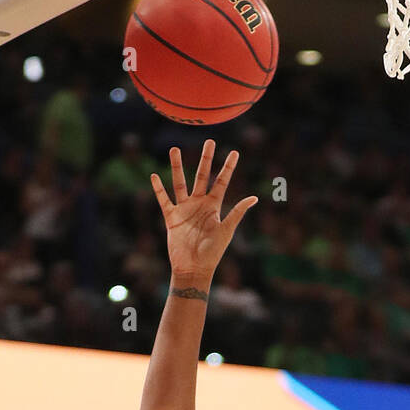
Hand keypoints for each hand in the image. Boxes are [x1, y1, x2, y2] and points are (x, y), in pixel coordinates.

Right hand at [153, 140, 257, 283]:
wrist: (194, 268)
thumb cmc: (212, 252)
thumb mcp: (226, 230)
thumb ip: (237, 212)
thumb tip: (254, 198)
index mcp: (214, 206)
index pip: (222, 182)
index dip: (228, 167)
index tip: (234, 152)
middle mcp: (199, 204)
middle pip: (202, 176)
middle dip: (205, 159)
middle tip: (209, 141)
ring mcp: (185, 209)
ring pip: (180, 182)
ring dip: (177, 166)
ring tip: (175, 149)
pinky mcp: (171, 217)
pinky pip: (164, 200)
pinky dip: (158, 189)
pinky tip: (154, 176)